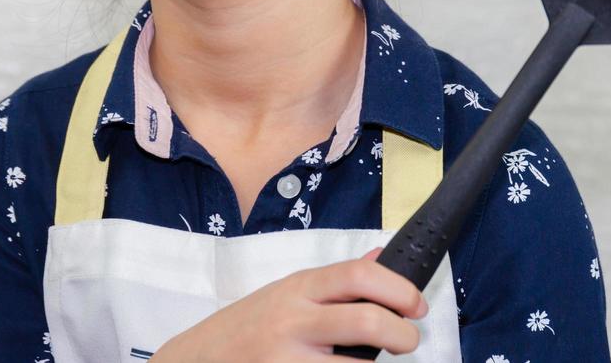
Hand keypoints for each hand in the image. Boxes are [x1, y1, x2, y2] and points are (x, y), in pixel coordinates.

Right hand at [150, 245, 428, 360]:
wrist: (193, 362)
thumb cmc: (245, 328)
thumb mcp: (285, 293)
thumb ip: (334, 283)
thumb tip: (381, 258)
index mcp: (298, 289)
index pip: (358, 276)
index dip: (398, 289)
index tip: (416, 305)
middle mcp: (293, 322)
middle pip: (367, 322)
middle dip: (402, 335)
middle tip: (407, 341)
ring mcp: (287, 361)